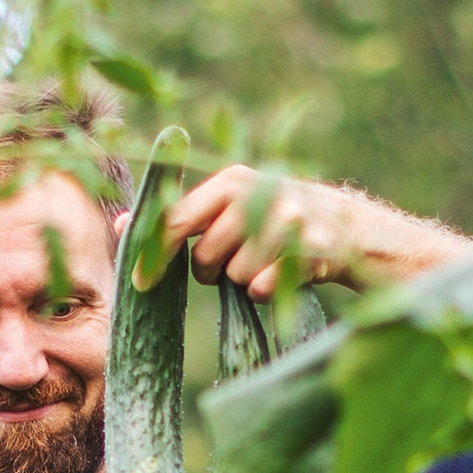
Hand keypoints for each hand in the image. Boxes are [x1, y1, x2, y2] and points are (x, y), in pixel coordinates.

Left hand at [116, 165, 469, 297]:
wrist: (352, 230)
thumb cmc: (276, 222)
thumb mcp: (231, 208)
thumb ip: (181, 216)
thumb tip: (119, 226)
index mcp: (233, 180)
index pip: (176, 219)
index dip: (152, 253)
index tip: (138, 282)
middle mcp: (258, 194)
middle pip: (204, 255)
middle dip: (211, 270)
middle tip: (232, 264)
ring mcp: (287, 222)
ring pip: (235, 277)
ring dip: (245, 281)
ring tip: (266, 264)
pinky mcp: (310, 252)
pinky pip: (264, 289)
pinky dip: (268, 292)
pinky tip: (284, 277)